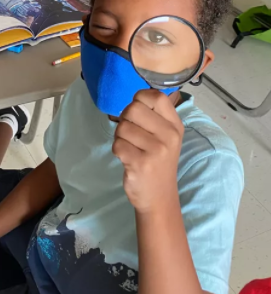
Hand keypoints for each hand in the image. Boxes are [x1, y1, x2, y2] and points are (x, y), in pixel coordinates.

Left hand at [113, 90, 183, 213]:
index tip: (137, 112)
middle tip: (129, 133)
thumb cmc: (158, 162)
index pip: (156, 96)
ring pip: (122, 127)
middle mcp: (169, 136)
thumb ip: (155, 117)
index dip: (139, 99)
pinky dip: (117, 150)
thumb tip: (137, 97)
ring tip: (130, 147)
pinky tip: (127, 158)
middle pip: (134, 109)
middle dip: (124, 119)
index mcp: (175, 126)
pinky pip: (117, 145)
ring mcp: (156, 150)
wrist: (159, 197)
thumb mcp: (166, 138)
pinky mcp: (140, 163)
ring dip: (119, 137)